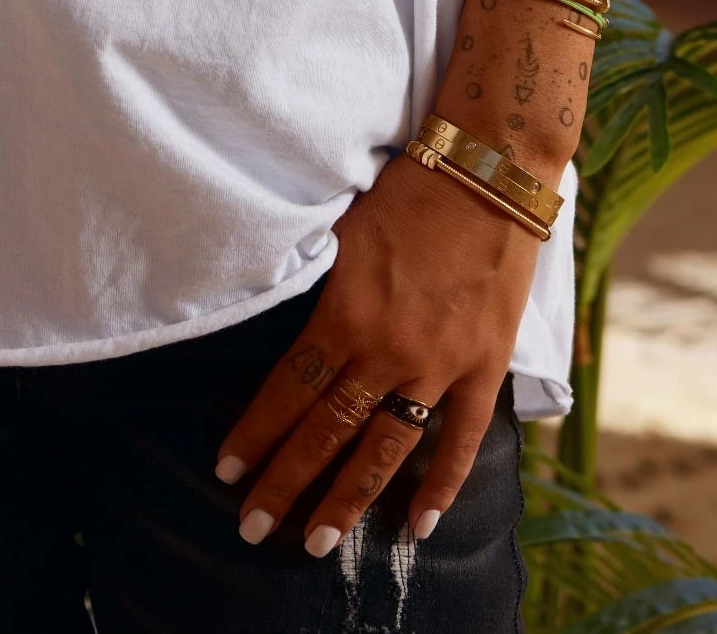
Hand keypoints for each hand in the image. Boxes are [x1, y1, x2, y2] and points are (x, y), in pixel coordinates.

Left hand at [214, 151, 539, 556]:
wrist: (489, 173)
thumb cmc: (408, 192)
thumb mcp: (341, 230)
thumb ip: (315, 281)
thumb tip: (280, 313)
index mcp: (345, 313)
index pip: (289, 389)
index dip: (255, 432)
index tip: (227, 470)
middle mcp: (388, 350)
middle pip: (328, 430)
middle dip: (287, 482)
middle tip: (253, 528)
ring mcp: (440, 365)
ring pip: (386, 448)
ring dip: (349, 499)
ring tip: (317, 544)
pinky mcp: (484, 367)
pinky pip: (462, 439)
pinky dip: (443, 486)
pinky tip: (419, 526)